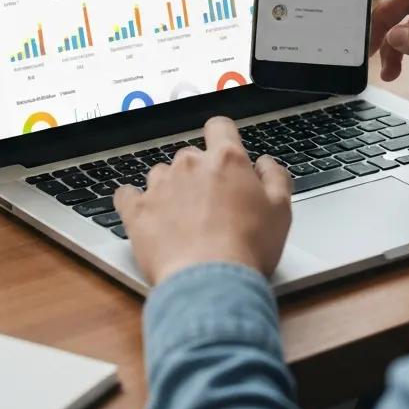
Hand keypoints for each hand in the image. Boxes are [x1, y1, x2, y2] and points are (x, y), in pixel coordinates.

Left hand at [115, 116, 293, 286]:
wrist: (211, 282)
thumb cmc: (248, 248)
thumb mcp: (281, 210)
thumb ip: (275, 177)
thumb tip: (265, 164)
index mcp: (227, 160)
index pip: (219, 127)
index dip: (222, 136)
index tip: (223, 150)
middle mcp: (190, 165)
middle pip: (190, 156)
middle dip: (199, 174)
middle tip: (211, 204)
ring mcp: (160, 186)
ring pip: (161, 174)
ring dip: (170, 189)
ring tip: (182, 219)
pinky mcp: (136, 211)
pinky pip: (127, 195)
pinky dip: (134, 201)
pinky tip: (145, 213)